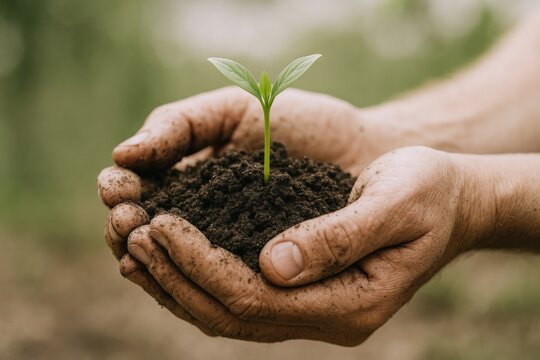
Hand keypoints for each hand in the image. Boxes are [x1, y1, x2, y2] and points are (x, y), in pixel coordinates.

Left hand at [97, 86, 401, 337]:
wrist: (450, 202)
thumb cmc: (428, 193)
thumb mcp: (396, 204)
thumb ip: (339, 237)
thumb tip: (272, 264)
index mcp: (351, 303)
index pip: (256, 299)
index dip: (202, 265)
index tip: (163, 225)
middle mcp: (326, 317)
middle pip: (232, 314)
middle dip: (176, 276)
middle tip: (133, 233)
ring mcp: (313, 310)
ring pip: (228, 313)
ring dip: (177, 282)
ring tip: (135, 244)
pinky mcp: (302, 292)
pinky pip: (239, 296)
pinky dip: (198, 278)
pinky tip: (170, 254)